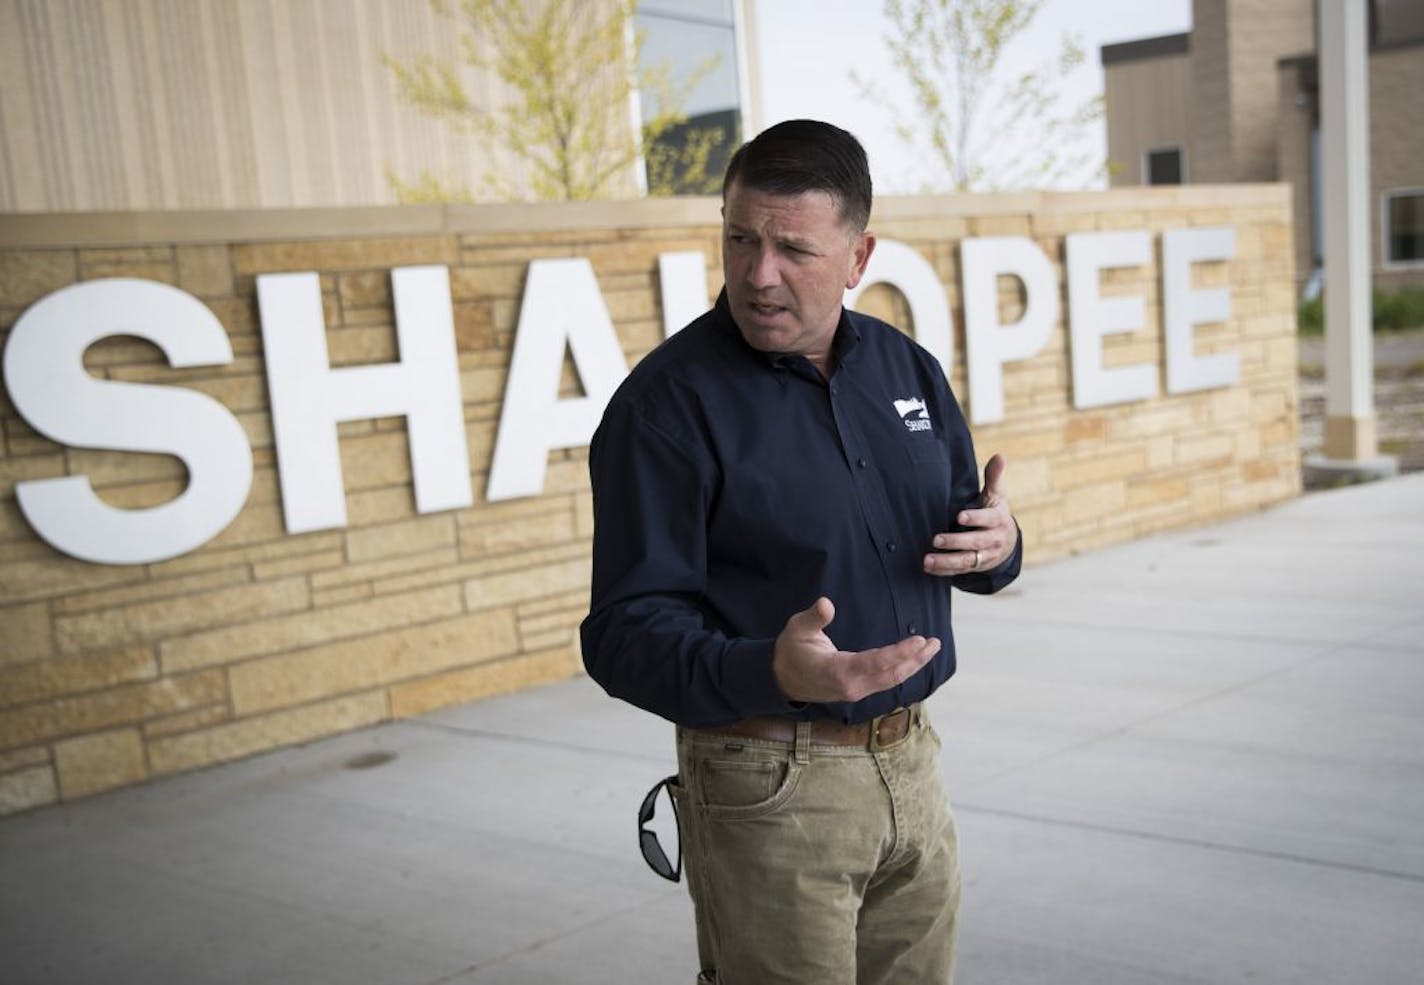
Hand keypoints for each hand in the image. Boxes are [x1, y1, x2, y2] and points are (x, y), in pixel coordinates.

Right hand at [771, 597, 940, 703]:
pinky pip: (886, 681)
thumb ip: (813, 617)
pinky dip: (902, 670)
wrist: (782, 679)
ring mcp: (856, 691)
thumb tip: (826, 603)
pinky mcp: (858, 691)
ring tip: (931, 649)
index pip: (876, 663)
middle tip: (935, 643)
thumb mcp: (796, 629)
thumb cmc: (791, 651)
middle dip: (916, 660)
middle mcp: (852, 686)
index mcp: (838, 671)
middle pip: (892, 675)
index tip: (919, 640)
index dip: (899, 653)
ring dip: (913, 665)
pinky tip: (913, 660)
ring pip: (891, 680)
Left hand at [923, 453, 1016, 576]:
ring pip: (966, 561)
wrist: (1007, 542)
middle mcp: (993, 540)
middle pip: (975, 543)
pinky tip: (928, 567)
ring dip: (946, 561)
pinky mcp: (975, 566)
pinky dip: (943, 570)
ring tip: (926, 559)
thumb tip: (999, 456)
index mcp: (998, 520)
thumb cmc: (996, 512)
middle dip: (955, 542)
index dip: (975, 519)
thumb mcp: (997, 495)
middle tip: (936, 539)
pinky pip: (959, 571)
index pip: (988, 520)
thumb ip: (994, 477)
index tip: (959, 516)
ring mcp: (985, 556)